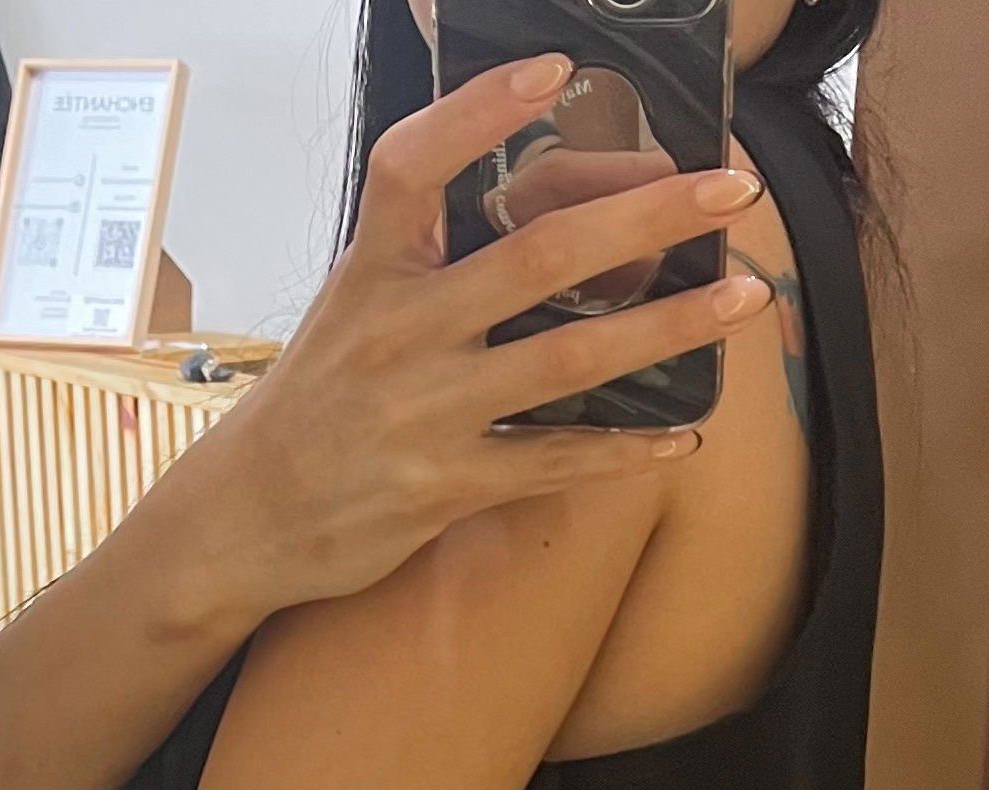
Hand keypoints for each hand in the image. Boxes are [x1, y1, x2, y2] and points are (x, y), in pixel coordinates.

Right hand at [156, 54, 773, 615]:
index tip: (556, 69)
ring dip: (666, 327)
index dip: (482, 110)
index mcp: (370, 272)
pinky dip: (623, 452)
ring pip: (567, 360)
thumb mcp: (346, 313)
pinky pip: (554, 463)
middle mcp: (399, 332)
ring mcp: (426, 412)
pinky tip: (681, 439)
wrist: (244, 522)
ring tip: (744, 299)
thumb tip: (523, 221)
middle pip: (536, 255)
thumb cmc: (310, 413)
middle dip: (645, 217)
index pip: (416, 164)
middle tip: (729, 188)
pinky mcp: (446, 486)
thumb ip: (423, 268)